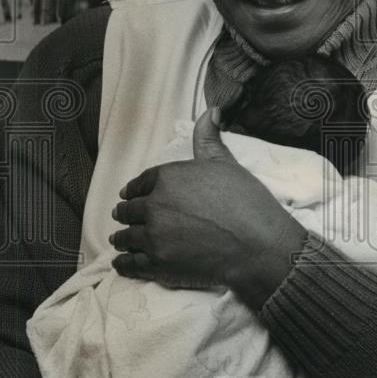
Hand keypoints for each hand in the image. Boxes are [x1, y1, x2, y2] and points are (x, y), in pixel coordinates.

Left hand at [110, 110, 306, 306]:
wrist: (257, 244)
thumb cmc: (246, 202)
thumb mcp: (226, 163)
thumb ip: (209, 139)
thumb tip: (210, 111)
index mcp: (168, 178)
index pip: (142, 182)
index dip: (135, 189)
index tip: (129, 194)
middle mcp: (154, 206)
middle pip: (130, 210)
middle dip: (126, 212)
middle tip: (122, 216)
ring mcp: (154, 237)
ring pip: (127, 237)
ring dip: (121, 238)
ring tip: (119, 240)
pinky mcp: (158, 265)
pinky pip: (131, 264)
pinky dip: (123, 263)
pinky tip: (121, 263)